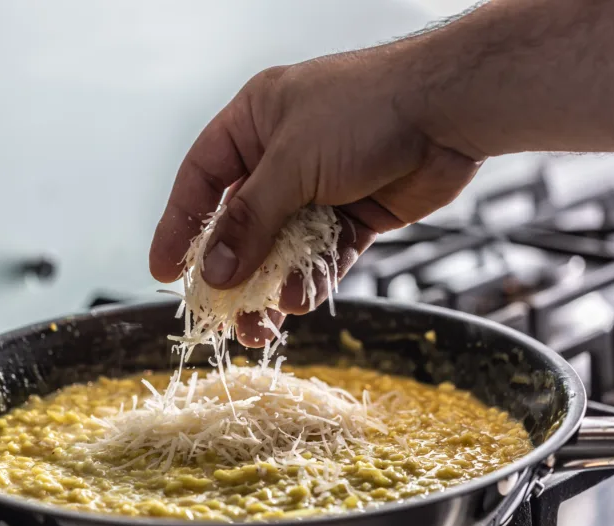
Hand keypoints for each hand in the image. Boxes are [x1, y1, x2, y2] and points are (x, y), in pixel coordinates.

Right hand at [149, 43, 482, 346]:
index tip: (165, 272)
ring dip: (273, 287)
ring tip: (263, 326)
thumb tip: (215, 271)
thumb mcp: (293, 163)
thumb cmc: (366, 110)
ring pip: (285, 248)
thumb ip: (251, 220)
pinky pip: (324, 256)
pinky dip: (313, 278)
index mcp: (256, 123)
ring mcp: (322, 187)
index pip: (202, 178)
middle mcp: (285, 156)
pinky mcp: (357, 214)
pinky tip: (303, 298)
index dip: (179, 225)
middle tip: (221, 317)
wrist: (448, 112)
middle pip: (243, 223)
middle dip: (232, 272)